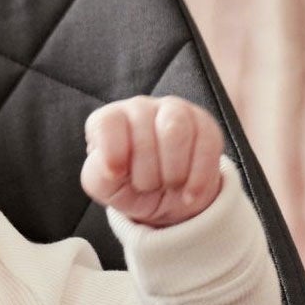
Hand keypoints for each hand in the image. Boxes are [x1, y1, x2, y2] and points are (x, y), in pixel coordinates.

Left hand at [81, 96, 223, 228]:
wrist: (163, 196)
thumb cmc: (127, 185)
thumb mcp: (105, 187)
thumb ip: (98, 176)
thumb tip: (111, 169)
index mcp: (110, 119)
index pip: (108, 122)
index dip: (112, 149)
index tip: (117, 174)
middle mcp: (140, 108)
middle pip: (145, 130)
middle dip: (146, 172)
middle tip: (146, 187)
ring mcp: (175, 111)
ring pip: (176, 130)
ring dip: (172, 172)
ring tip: (169, 187)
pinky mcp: (205, 125)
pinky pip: (206, 145)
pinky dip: (198, 179)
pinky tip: (189, 195)